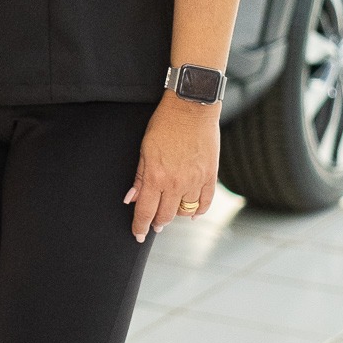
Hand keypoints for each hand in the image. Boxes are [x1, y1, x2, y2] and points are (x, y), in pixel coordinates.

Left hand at [124, 94, 219, 242]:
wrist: (192, 108)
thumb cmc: (164, 124)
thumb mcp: (145, 149)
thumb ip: (140, 177)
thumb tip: (131, 199)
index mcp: (156, 177)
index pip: (146, 211)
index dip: (140, 226)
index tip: (138, 234)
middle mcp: (176, 183)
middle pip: (165, 215)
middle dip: (157, 222)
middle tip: (153, 224)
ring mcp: (195, 181)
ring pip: (185, 211)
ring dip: (175, 215)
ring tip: (170, 212)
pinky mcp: (210, 176)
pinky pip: (205, 203)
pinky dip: (197, 211)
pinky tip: (191, 212)